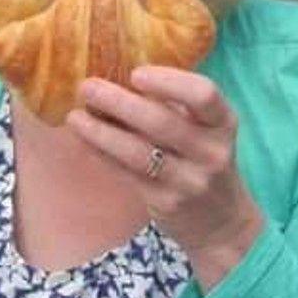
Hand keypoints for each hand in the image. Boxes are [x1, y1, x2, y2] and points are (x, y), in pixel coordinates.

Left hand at [67, 66, 263, 289]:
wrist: (222, 222)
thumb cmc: (203, 160)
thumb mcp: (205, 130)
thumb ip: (175, 106)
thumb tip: (118, 77)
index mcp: (223, 123)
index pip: (204, 94)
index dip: (168, 81)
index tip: (135, 75)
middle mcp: (211, 152)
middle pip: (162, 122)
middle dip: (119, 102)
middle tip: (87, 87)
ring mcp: (189, 181)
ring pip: (137, 152)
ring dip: (101, 132)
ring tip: (74, 116)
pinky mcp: (166, 203)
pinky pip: (126, 173)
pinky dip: (102, 154)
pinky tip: (84, 139)